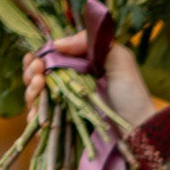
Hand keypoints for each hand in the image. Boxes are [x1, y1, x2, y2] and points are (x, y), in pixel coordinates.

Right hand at [22, 33, 155, 127]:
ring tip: (40, 83)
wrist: (138, 126)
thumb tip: (56, 44)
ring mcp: (65, 107)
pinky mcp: (64, 126)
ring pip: (35, 97)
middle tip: (38, 70)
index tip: (37, 58)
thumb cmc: (131, 92)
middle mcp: (68, 86)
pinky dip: (34, 115)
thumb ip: (89, 43)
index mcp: (78, 68)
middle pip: (37, 77)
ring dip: (31, 89)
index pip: (49, 60)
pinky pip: (41, 120)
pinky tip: (37, 110)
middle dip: (31, 71)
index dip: (39, 57)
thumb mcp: (117, 58)